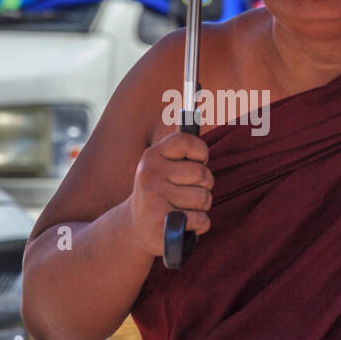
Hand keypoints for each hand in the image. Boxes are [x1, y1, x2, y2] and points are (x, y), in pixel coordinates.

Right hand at [125, 130, 213, 256]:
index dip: (201, 152)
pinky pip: (202, 220)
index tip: (200, 161)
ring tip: (185, 208)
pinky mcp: (162, 223)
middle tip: (190, 192)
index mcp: (151, 156)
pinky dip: (200, 225)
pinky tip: (184, 224)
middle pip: (202, 173)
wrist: (135, 228)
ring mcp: (154, 199)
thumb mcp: (161, 168)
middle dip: (205, 186)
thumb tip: (195, 112)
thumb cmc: (159, 193)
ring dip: (202, 207)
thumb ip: (179, 151)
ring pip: (204, 198)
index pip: (185, 140)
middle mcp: (150, 174)